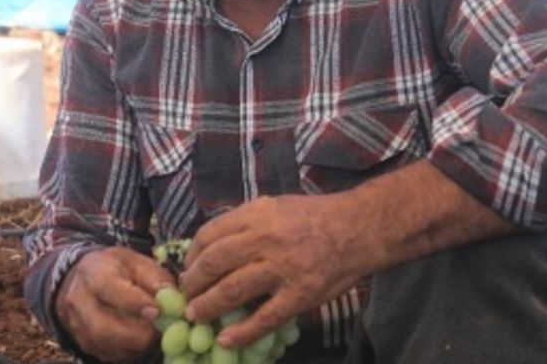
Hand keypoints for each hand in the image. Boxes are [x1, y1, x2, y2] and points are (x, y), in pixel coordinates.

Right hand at [55, 247, 174, 362]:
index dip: (132, 302)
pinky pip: (108, 354)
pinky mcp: (84, 342)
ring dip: (135, 345)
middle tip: (161, 331)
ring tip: (155, 335)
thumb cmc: (121, 269)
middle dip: (136, 334)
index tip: (157, 311)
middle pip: (101, 326)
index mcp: (92, 270)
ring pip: (105, 344)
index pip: (107, 287)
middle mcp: (78, 298)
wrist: (90, 279)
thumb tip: (170, 299)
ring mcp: (77, 323)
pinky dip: (131, 351)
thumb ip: (155, 279)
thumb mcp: (139, 263)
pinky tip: (144, 341)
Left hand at [180, 194, 363, 347]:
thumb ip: (247, 222)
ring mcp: (284, 268)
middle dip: (193, 283)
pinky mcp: (301, 294)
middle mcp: (266, 238)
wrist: (360, 228)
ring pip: (232, 290)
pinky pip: (264, 318)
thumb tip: (214, 243)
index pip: (210, 235)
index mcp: (258, 214)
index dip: (193, 255)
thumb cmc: (317, 216)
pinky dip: (241, 332)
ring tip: (196, 315)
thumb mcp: (276, 206)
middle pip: (215, 263)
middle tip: (186, 295)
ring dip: (207, 306)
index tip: (188, 268)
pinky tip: (226, 340)